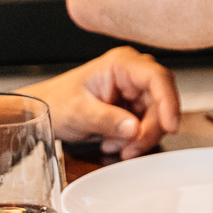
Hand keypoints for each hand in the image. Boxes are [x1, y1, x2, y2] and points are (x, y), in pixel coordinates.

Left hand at [15, 46, 180, 158]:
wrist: (42, 110)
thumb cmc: (56, 102)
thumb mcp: (79, 112)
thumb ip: (107, 120)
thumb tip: (134, 129)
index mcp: (121, 64)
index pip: (157, 78)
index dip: (169, 101)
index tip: (170, 125)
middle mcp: (132, 73)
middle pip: (160, 100)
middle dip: (150, 129)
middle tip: (133, 148)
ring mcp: (134, 89)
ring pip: (156, 115)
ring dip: (140, 137)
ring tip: (115, 147)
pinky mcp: (133, 105)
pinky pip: (146, 124)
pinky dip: (134, 139)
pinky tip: (115, 143)